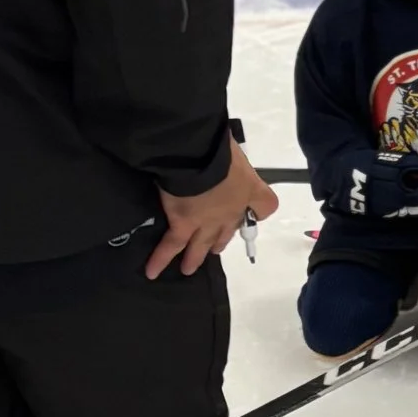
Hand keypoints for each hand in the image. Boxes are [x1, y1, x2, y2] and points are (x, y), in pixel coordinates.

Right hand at [150, 140, 277, 275]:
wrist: (196, 155)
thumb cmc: (216, 144)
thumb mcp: (233, 148)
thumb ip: (229, 155)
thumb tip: (220, 146)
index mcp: (248, 189)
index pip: (265, 206)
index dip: (258, 209)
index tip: (251, 210)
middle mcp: (231, 211)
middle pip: (229, 231)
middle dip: (221, 240)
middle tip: (215, 247)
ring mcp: (206, 221)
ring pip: (202, 246)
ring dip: (195, 258)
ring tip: (188, 268)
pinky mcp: (183, 225)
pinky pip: (172, 245)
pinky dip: (160, 259)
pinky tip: (152, 271)